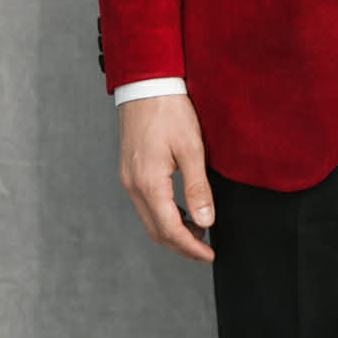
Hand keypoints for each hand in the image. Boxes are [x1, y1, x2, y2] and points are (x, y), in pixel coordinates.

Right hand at [118, 93, 214, 262]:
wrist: (145, 83)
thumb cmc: (170, 110)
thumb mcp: (191, 147)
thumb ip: (197, 188)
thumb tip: (206, 221)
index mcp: (149, 183)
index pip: (169, 229)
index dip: (190, 246)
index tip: (208, 255)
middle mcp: (133, 186)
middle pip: (156, 230)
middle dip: (181, 244)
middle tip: (205, 249)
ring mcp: (128, 179)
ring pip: (149, 219)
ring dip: (172, 230)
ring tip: (198, 230)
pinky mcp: (129, 170)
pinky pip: (145, 204)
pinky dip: (163, 214)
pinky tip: (180, 210)